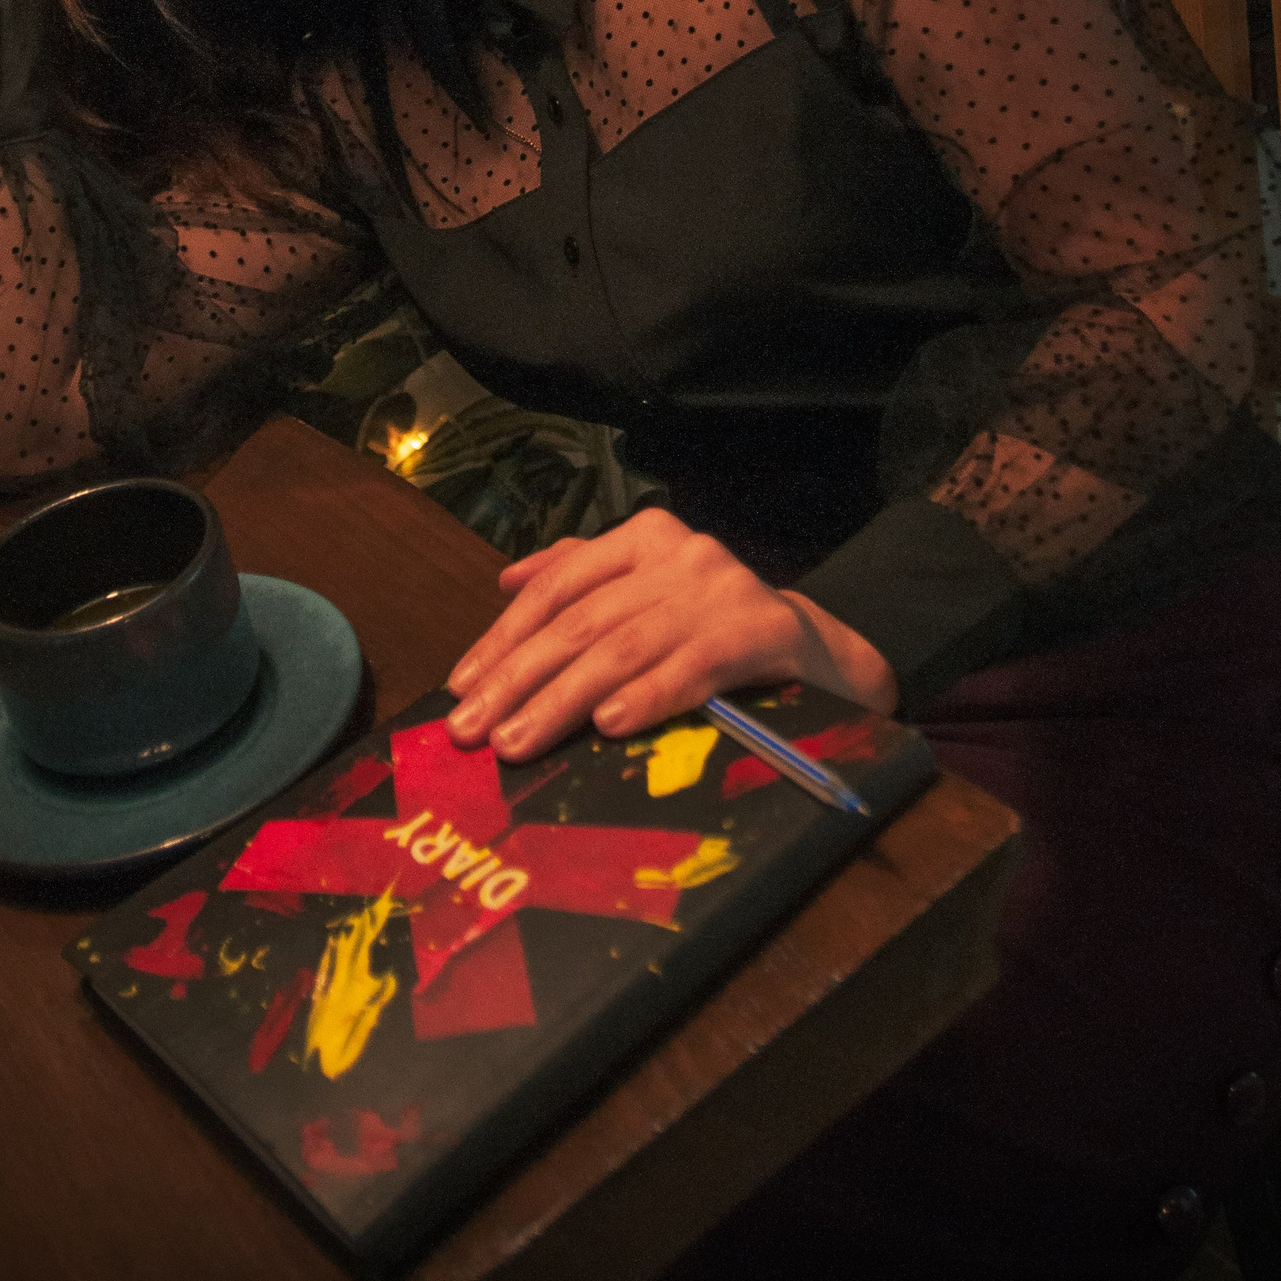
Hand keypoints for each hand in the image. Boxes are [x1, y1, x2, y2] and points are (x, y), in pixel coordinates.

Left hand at [444, 507, 896, 760]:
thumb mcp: (649, 594)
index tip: (461, 687)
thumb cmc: (718, 632)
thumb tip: (507, 579)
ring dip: (562, 701)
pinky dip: (648, 695)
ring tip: (517, 743)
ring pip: (624, 647)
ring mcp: (722, 588)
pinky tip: (609, 724)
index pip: (559, 586)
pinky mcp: (761, 630)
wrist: (820, 653)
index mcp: (645, 537)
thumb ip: (582, 579)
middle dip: (518, 679)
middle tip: (473, 731)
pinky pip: (692, 667)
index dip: (504, 637)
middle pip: (582, 620)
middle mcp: (680, 552)